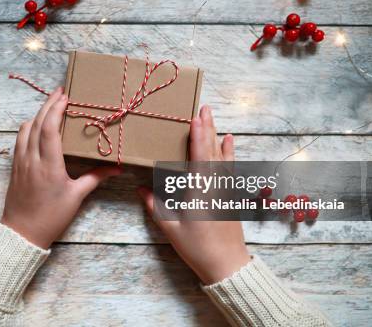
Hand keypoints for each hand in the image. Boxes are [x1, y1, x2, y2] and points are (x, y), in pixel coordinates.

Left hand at [1, 87, 121, 248]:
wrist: (22, 233)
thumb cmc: (51, 216)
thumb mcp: (76, 197)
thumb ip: (95, 178)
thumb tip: (116, 168)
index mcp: (49, 165)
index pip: (49, 128)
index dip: (56, 109)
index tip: (65, 97)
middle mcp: (31, 159)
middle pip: (36, 123)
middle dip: (48, 104)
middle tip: (59, 92)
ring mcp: (20, 162)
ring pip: (24, 129)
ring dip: (37, 114)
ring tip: (50, 106)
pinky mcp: (14, 167)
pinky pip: (19, 140)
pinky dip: (28, 127)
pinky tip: (36, 126)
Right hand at [138, 105, 250, 284]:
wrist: (227, 264)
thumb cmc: (197, 247)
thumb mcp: (171, 228)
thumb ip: (156, 206)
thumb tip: (140, 189)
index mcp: (200, 190)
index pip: (198, 155)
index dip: (197, 134)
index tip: (195, 116)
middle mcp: (215, 184)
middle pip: (211, 150)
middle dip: (208, 127)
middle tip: (204, 107)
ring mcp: (225, 188)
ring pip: (222, 156)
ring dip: (217, 135)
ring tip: (214, 117)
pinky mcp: (230, 194)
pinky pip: (230, 166)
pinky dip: (229, 152)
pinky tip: (229, 141)